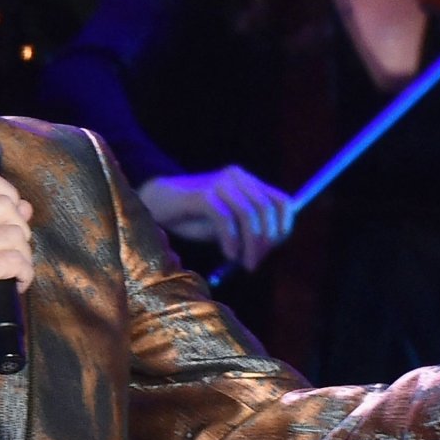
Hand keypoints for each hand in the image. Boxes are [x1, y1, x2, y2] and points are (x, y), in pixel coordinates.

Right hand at [0, 168, 33, 352]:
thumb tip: (23, 205)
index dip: (8, 196)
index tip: (8, 221)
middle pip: (6, 205)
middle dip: (20, 231)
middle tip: (11, 254)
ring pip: (15, 235)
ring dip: (23, 257)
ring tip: (12, 272)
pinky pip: (15, 261)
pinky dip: (23, 275)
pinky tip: (14, 284)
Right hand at [138, 166, 292, 271]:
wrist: (156, 204)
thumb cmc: (193, 217)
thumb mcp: (228, 223)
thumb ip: (248, 229)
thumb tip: (269, 246)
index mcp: (247, 181)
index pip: (282, 201)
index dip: (283, 227)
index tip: (272, 250)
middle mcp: (236, 177)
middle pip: (266, 208)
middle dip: (266, 241)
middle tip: (255, 263)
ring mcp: (220, 183)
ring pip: (249, 213)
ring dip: (250, 244)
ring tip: (244, 263)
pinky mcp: (203, 194)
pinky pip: (226, 219)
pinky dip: (231, 240)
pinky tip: (229, 255)